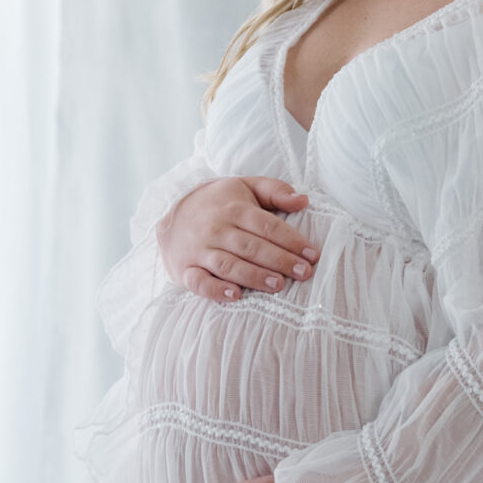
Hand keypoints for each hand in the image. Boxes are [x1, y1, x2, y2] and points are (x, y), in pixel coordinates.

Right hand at [159, 175, 317, 300]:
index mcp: (234, 208)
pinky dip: (215, 290)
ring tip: (278, 285)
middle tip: (304, 273)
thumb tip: (303, 200)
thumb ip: (275, 190)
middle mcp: (216, 229)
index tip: (312, 254)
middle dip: (280, 260)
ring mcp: (199, 250)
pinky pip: (199, 282)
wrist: (170, 215)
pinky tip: (234, 295)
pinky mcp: (184, 269)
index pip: (267, 226)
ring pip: (228, 265)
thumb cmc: (218, 203)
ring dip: (254, 276)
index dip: (291, 240)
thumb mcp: (244, 186)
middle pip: (251, 246)